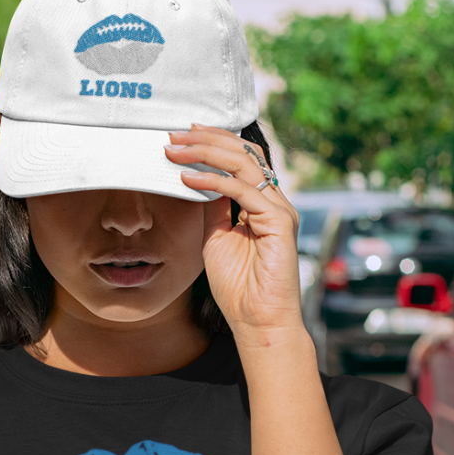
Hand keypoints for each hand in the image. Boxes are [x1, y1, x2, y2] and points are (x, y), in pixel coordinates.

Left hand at [164, 124, 303, 348]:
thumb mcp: (215, 238)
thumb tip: (195, 179)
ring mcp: (278, 210)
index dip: (213, 142)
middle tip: (175, 134)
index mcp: (261, 204)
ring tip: (176, 150)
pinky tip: (188, 179)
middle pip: (244, 153)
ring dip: (205, 153)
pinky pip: (242, 192)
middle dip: (207, 140)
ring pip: (244, 164)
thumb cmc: (238, 286)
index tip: (182, 136)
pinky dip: (213, 182)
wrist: (257, 320)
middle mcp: (273, 202)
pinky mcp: (278, 222)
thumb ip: (211, 208)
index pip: (241, 159)